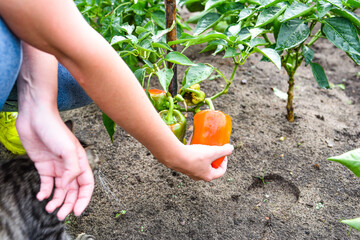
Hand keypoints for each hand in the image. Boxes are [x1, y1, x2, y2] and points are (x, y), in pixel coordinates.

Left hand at [16, 106, 93, 220]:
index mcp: (80, 162)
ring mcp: (57, 167)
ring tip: (49, 209)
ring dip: (56, 201)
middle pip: (72, 191)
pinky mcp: (43, 166)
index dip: (83, 199)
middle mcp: (70, 166)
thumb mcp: (69, 149)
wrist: (35, 118)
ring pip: (60, 190)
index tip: (77, 211)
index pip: (86, 185)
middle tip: (61, 215)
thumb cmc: (55, 129)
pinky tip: (41, 197)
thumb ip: (72, 169)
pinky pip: (46, 184)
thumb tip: (68, 184)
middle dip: (68, 204)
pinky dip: (45, 192)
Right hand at [166, 143, 233, 180]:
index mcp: (208, 176)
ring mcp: (190, 172)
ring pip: (200, 165)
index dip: (224, 162)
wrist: (175, 156)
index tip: (223, 153)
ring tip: (203, 147)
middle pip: (210, 168)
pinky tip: (193, 146)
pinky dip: (194, 155)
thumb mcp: (213, 152)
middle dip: (213, 158)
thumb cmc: (195, 156)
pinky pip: (191, 161)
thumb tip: (231, 148)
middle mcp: (199, 176)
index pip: (221, 171)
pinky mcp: (183, 167)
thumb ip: (224, 150)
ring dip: (203, 157)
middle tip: (213, 150)